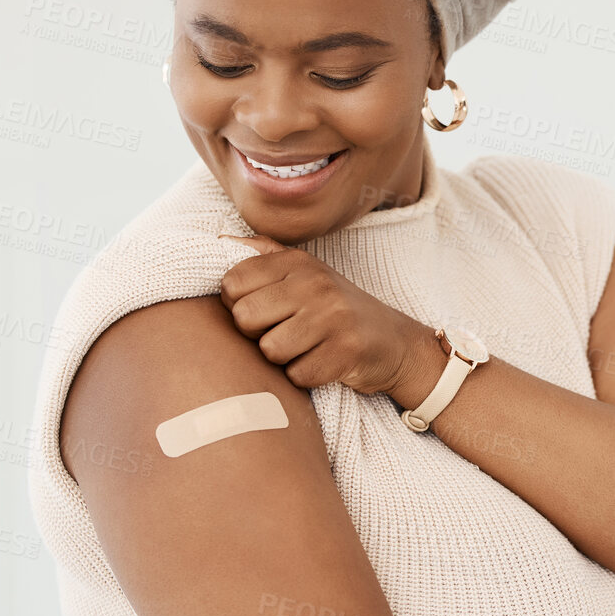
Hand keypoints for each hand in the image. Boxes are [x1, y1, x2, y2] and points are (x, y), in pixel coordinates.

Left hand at [217, 234, 443, 397]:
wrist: (394, 343)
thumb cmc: (336, 309)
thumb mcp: (305, 273)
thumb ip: (263, 256)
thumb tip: (219, 238)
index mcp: (298, 261)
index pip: (232, 283)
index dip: (239, 305)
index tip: (265, 312)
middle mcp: (315, 283)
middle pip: (244, 318)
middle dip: (258, 335)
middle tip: (286, 333)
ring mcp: (333, 316)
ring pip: (269, 350)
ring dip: (284, 359)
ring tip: (307, 348)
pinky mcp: (346, 351)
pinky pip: (297, 375)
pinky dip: (305, 377)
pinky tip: (323, 362)